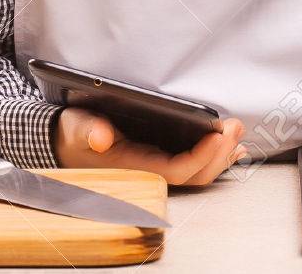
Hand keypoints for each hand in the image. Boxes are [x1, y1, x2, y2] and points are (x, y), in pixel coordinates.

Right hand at [53, 107, 245, 185]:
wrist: (65, 142)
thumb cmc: (74, 134)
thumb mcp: (77, 128)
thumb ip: (88, 131)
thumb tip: (101, 137)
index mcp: (135, 166)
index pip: (176, 169)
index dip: (200, 156)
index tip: (217, 134)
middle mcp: (151, 171)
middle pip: (195, 174)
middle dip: (219, 153)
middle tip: (234, 126)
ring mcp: (158, 166)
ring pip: (199, 173)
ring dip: (221, 154)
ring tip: (237, 132)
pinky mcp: (162, 158)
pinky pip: (194, 165)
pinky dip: (215, 155)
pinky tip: (229, 145)